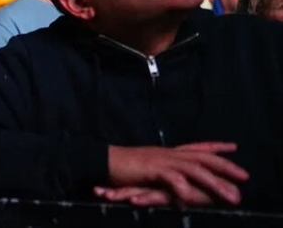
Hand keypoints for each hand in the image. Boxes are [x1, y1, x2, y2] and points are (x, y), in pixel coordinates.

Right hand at [107, 142, 248, 207]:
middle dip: (225, 166)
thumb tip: (177, 182)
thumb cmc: (122, 166)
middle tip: (245, 176)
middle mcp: (168, 154)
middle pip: (202, 157)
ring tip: (231, 196)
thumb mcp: (148, 168)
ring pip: (194, 169)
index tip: (233, 147)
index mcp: (167, 153)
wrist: (102, 160)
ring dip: (215, 183)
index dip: (215, 147)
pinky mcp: (151, 169)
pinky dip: (183, 190)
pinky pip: (172, 180)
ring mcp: (161, 160)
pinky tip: (191, 201)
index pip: (195, 147)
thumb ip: (164, 174)